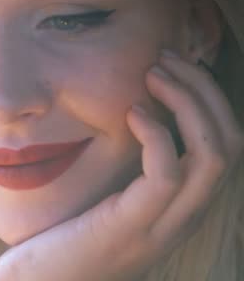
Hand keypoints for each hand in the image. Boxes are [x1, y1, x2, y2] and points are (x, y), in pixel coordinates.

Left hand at [0, 51, 243, 280]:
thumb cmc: (66, 235)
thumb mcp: (109, 195)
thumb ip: (131, 165)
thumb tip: (135, 109)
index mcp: (182, 207)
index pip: (227, 146)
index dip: (210, 99)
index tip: (174, 67)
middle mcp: (184, 217)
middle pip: (230, 143)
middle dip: (205, 90)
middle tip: (166, 58)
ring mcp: (162, 226)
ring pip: (213, 155)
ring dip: (190, 103)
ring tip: (154, 72)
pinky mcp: (131, 228)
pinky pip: (166, 174)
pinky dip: (157, 134)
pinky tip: (132, 112)